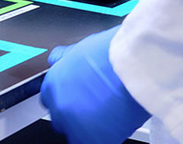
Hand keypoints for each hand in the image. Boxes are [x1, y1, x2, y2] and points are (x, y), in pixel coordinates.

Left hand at [41, 26, 149, 143]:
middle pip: (60, 120)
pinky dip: (105, 136)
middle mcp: (60, 107)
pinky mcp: (95, 139)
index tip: (77, 98)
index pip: (50, 100)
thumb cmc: (110, 54)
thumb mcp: (80, 49)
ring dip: (88, 128)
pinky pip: (96, 142)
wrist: (133, 65)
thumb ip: (64, 58)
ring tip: (106, 113)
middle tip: (94, 105)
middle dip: (75, 114)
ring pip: (76, 135)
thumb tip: (56, 58)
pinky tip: (114, 122)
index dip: (66, 98)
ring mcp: (76, 126)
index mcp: (53, 85)